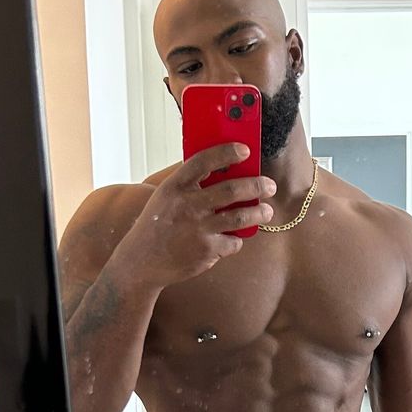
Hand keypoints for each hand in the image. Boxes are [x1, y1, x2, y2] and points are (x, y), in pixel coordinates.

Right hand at [116, 143, 274, 286]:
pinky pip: (233, 242)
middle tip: (269, 185)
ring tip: (266, 211)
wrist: (142, 261)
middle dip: (256, 185)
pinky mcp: (207, 251)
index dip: (226, 152)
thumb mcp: (166, 198)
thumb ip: (190, 184)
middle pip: (231, 190)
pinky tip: (233, 238)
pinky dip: (236, 240)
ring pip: (240, 217)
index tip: (245, 150)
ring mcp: (198, 229)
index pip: (203, 161)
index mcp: (175, 187)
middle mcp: (187, 206)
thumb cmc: (159, 224)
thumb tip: (225, 168)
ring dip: (259, 213)